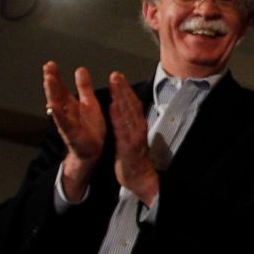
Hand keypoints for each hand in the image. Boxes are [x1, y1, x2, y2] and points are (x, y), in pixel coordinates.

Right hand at [43, 61, 105, 199]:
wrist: (94, 150)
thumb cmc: (90, 127)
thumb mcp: (89, 103)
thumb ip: (84, 87)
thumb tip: (80, 69)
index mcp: (70, 105)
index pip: (60, 88)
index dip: (55, 76)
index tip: (50, 64)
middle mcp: (65, 112)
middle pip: (56, 94)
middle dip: (51, 81)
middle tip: (47, 68)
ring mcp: (66, 123)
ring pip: (57, 106)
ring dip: (52, 93)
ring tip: (49, 80)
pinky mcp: (71, 134)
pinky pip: (63, 123)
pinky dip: (58, 115)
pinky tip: (53, 106)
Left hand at [108, 72, 158, 206]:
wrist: (141, 179)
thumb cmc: (134, 159)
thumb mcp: (133, 139)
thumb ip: (130, 125)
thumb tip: (125, 112)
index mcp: (138, 126)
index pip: (133, 104)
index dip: (126, 90)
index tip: (119, 77)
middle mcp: (138, 128)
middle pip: (131, 104)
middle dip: (123, 88)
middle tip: (116, 74)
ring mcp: (134, 136)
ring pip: (128, 112)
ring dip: (122, 96)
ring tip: (115, 83)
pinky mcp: (129, 146)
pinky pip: (123, 128)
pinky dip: (118, 116)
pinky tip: (113, 105)